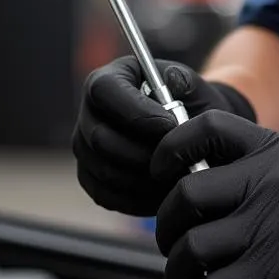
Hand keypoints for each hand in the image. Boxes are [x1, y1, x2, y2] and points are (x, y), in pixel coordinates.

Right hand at [72, 56, 254, 215]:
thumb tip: (173, 79)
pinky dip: (137, 199)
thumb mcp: (193, 89)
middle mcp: (88, 114)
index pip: (104, 91)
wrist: (189, 137)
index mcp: (106, 82)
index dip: (135, 111)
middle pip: (100, 138)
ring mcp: (85, 149)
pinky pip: (107, 195)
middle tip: (178, 160)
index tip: (171, 125)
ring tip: (176, 178)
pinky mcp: (91, 179)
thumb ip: (185, 82)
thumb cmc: (189, 107)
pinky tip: (165, 194)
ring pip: (105, 171)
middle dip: (143, 153)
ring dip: (143, 179)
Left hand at [151, 112, 278, 278]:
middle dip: (166, 225)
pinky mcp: (278, 268)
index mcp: (270, 148)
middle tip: (170, 241)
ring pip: (193, 247)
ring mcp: (274, 225)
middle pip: (186, 195)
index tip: (158, 172)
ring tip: (180, 277)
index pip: (206, 129)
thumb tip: (182, 183)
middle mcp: (270, 181)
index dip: (169, 149)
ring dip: (176, 269)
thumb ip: (245, 165)